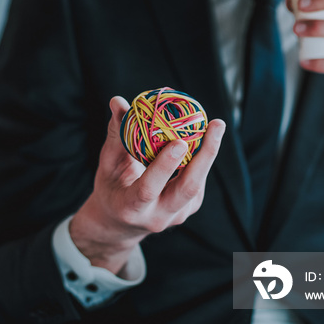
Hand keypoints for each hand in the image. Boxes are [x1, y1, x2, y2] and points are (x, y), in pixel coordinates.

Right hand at [70, 96, 225, 274]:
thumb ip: (116, 134)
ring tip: (216, 125)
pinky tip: (205, 138)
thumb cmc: (111, 187)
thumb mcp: (107, 163)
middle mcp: (156, 216)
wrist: (120, 223)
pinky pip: (197, 182)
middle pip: (186, 189)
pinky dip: (201, 159)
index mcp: (130, 207)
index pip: (148, 188)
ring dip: (208, 154)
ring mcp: (175, 216)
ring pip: (197, 186)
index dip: (164, 166)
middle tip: (215, 125)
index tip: (179, 142)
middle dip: (205, 156)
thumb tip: (118, 101)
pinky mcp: (187, 210)